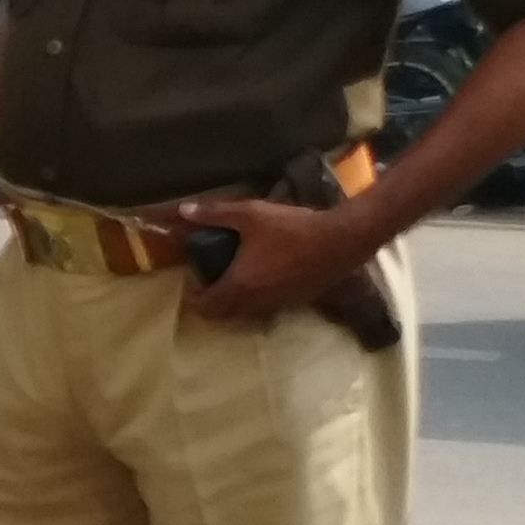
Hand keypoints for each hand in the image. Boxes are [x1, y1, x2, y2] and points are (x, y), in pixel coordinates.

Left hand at [172, 194, 369, 326]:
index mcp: (239, 286)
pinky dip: (257, 300)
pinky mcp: (296, 303)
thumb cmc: (291, 228)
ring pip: (246, 315)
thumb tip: (184, 210)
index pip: (205, 307)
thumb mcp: (250, 214)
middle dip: (212, 300)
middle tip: (214, 276)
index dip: (195, 295)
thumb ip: (215, 214)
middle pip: (223, 315)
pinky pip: (267, 309)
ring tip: (237, 274)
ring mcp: (278, 306)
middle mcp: (255, 303)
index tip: (198, 275)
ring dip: (235, 301)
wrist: (341, 240)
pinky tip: (264, 274)